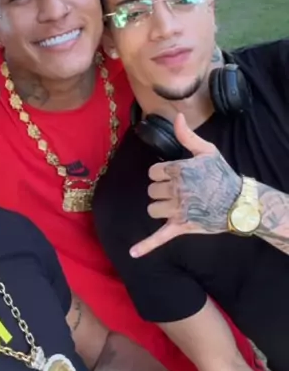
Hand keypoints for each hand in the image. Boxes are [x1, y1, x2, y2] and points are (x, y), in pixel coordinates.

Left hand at [130, 113, 241, 257]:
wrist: (238, 203)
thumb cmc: (222, 175)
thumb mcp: (207, 151)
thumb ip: (187, 136)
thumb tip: (177, 117)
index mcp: (179, 171)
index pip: (153, 172)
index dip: (161, 174)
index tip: (173, 175)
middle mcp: (176, 190)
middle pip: (151, 191)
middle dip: (161, 190)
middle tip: (178, 191)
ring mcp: (177, 210)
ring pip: (152, 209)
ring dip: (160, 208)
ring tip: (174, 206)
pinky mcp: (180, 226)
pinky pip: (159, 237)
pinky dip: (146, 246)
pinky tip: (133, 253)